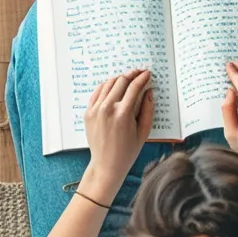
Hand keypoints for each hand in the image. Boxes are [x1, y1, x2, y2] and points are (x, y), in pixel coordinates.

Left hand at [82, 69, 153, 198]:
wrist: (106, 164)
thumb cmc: (128, 151)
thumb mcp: (143, 132)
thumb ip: (148, 109)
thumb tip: (149, 91)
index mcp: (123, 114)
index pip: (134, 87)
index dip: (142, 78)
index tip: (147, 74)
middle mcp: (108, 109)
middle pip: (121, 81)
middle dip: (132, 74)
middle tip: (139, 72)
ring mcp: (96, 110)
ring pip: (108, 84)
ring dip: (119, 78)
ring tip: (127, 78)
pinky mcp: (88, 113)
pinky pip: (97, 92)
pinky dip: (106, 86)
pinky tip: (113, 85)